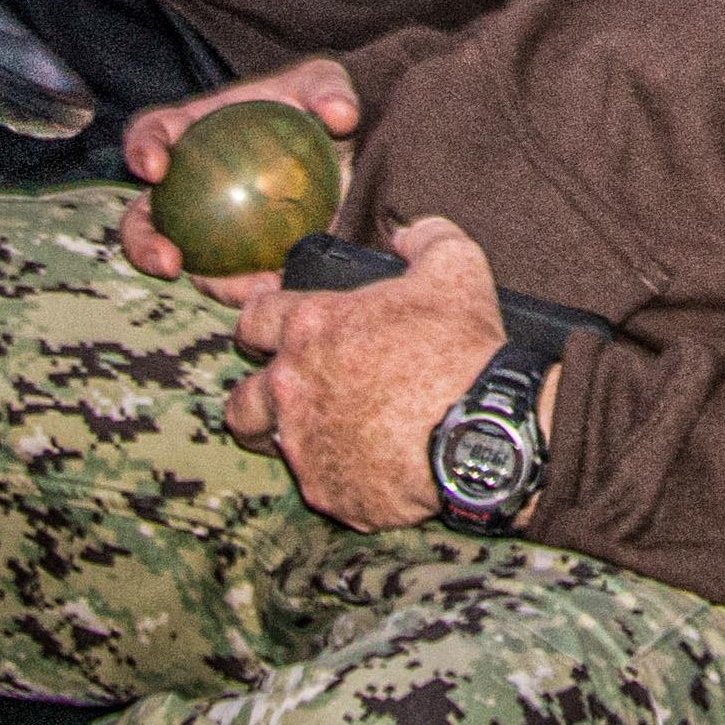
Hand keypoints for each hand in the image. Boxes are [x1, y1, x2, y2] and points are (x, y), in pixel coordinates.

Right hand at [118, 55, 360, 299]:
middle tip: (168, 262)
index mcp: (189, 131)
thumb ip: (328, 90)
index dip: (141, 149)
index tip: (154, 168)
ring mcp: (205, 227)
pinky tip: (278, 290)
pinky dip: (250, 289)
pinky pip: (234, 279)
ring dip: (207, 283)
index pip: (150, 134)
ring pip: (187, 263)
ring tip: (244, 293)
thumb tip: (340, 114)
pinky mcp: (235, 257)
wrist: (335, 149)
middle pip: (143, 219)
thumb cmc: (311, 107)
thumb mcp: (323, 84)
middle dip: (143, 244)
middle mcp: (184, 185)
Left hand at [226, 213, 507, 528]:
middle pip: (242, 392)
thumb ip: (424, 237)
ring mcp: (304, 444)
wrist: (483, 433)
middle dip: (260, 386)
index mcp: (311, 327)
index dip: (262, 316)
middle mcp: (293, 386)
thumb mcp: (455, 267)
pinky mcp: (325, 490)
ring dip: (277, 431)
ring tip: (311, 428)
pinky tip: (364, 465)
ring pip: (262, 440)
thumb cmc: (461, 350)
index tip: (272, 325)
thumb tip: (405, 234)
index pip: (253, 316)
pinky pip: (315, 482)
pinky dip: (334, 473)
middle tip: (291, 385)